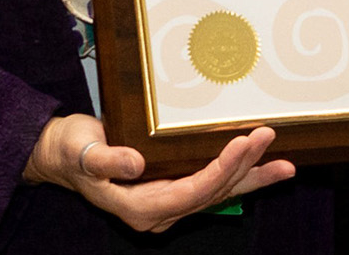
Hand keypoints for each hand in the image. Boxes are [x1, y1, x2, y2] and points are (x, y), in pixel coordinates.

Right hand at [24, 115, 293, 232]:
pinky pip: (211, 184)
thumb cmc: (72, 150)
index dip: (220, 169)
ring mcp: (168, 201)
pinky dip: (238, 174)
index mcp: (139, 207)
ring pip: (218, 191)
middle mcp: (159, 210)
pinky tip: (261, 166)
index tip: (243, 144)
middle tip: (269, 138)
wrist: (63, 155)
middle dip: (243, 166)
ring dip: (252, 177)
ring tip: (286, 165)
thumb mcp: (83, 151)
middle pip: (211, 191)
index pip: (190, 191)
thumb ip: (108, 161)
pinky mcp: (173, 187)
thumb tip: (136, 164)